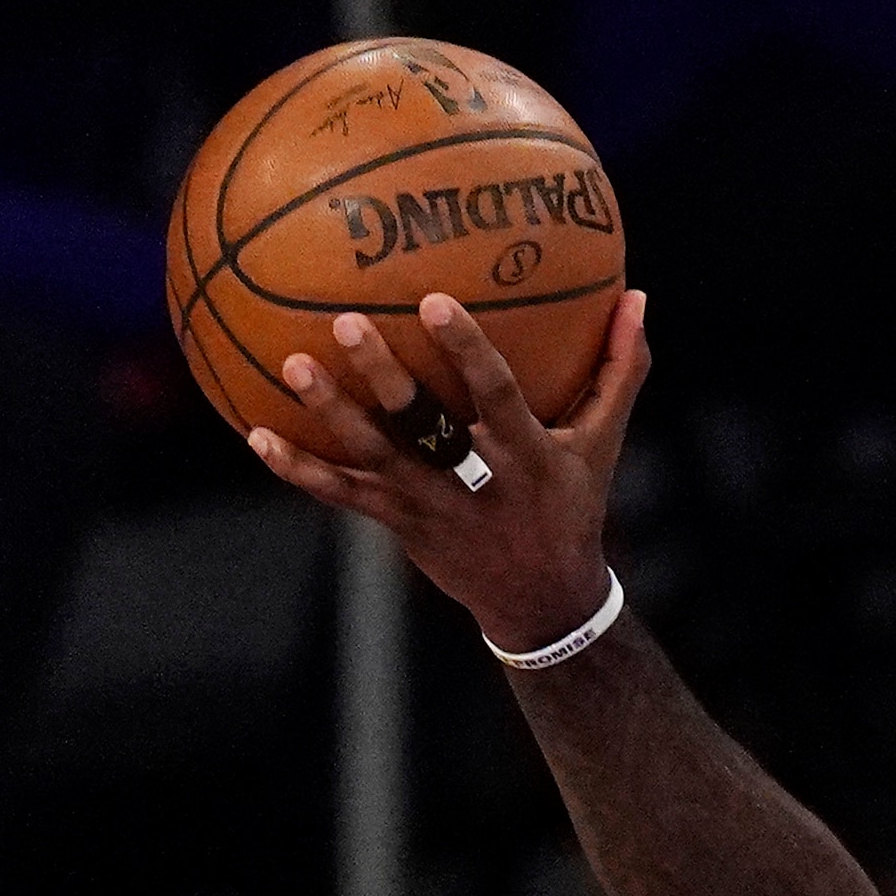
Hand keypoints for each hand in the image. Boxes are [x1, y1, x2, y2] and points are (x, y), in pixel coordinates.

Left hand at [246, 286, 651, 652]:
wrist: (542, 599)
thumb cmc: (572, 504)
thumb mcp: (602, 442)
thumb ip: (618, 369)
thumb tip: (639, 295)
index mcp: (526, 455)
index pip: (496, 397)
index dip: (467, 352)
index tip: (434, 301)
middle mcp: (474, 480)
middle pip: (423, 425)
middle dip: (385, 377)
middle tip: (348, 322)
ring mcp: (430, 505)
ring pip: (373, 457)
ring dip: (331, 413)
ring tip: (293, 365)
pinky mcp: (399, 524)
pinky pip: (341, 495)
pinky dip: (298, 469)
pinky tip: (255, 435)